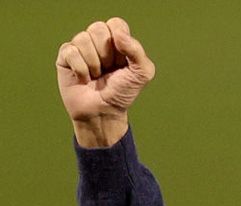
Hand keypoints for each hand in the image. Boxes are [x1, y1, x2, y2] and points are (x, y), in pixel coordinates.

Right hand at [56, 18, 154, 146]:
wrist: (103, 112)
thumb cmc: (122, 93)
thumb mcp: (141, 74)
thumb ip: (137, 52)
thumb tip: (119, 35)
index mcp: (118, 41)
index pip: (116, 24)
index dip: (119, 41)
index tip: (122, 60)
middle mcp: (98, 41)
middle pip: (98, 28)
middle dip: (106, 54)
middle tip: (108, 69)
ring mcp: (80, 48)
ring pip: (83, 39)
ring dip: (93, 64)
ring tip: (96, 75)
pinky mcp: (65, 57)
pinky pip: (70, 51)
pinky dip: (80, 69)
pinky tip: (84, 78)